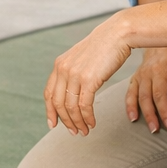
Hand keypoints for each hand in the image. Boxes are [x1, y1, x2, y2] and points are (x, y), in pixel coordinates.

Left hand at [44, 16, 133, 135]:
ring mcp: (75, 74)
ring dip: (78, 122)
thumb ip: (73, 72)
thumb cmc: (104, 47)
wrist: (117, 34)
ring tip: (85, 131)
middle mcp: (63, 69)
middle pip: (58, 104)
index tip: (53, 125)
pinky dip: (87, 117)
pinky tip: (93, 123)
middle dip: (65, 121)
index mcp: (59, 65)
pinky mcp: (88, 79)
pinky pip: (84, 105)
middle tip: (74, 132)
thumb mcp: (81, 59)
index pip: (49, 93)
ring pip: (71, 107)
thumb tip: (72, 90)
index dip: (50, 111)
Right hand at [124, 46, 166, 133]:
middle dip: (151, 116)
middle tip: (156, 130)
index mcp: (159, 71)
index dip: (164, 110)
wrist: (158, 45)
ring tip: (146, 127)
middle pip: (146, 98)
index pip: (160, 94)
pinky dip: (129, 106)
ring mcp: (138, 77)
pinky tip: (131, 117)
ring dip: (140, 113)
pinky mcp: (133, 79)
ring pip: (137, 97)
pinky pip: (129, 93)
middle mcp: (146, 74)